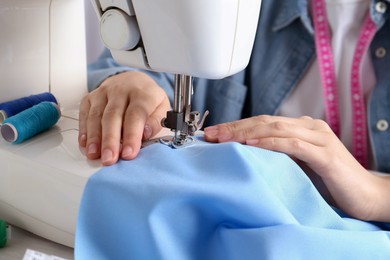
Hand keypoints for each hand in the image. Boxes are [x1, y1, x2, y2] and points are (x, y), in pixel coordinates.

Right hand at [79, 71, 169, 164]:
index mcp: (142, 93)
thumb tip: (145, 134)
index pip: (135, 115)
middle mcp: (121, 90)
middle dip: (110, 140)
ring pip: (96, 115)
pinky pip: (85, 114)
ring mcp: (103, 93)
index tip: (128, 153)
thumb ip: (155, 122)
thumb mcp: (161, 107)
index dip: (131, 135)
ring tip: (94, 154)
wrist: (133, 80)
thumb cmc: (147, 98)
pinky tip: (85, 144)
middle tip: (109, 158)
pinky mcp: (90, 98)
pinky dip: (84, 130)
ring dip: (94, 137)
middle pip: (113, 116)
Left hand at [204, 115, 389, 221]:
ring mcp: (318, 138)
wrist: (365, 195)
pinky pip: (292, 145)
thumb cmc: (329, 181)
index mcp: (302, 127)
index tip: (213, 133)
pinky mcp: (325, 154)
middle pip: (264, 122)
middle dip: (234, 127)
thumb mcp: (298, 164)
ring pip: (275, 129)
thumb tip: (245, 154)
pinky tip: (251, 145)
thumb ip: (278, 154)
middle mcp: (310, 127)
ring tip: (223, 138)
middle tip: (210, 134)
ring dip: (245, 133)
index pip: (263, 122)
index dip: (236, 126)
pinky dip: (269, 144)